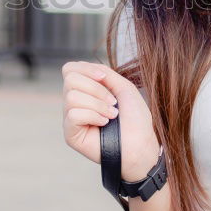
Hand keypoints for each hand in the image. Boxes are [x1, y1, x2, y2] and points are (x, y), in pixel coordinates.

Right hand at [61, 61, 159, 180]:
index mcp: (85, 90)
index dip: (86, 69)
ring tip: (111, 115)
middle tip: (113, 103)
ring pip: (71, 97)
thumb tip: (82, 66)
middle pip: (70, 80)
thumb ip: (103, 72)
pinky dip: (92, 116)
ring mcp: (71, 118)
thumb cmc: (135, 117)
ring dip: (97, 104)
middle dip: (96, 88)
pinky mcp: (70, 134)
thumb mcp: (122, 86)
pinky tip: (104, 124)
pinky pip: (73, 114)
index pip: (69, 69)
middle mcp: (74, 103)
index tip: (104, 77)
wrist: (141, 143)